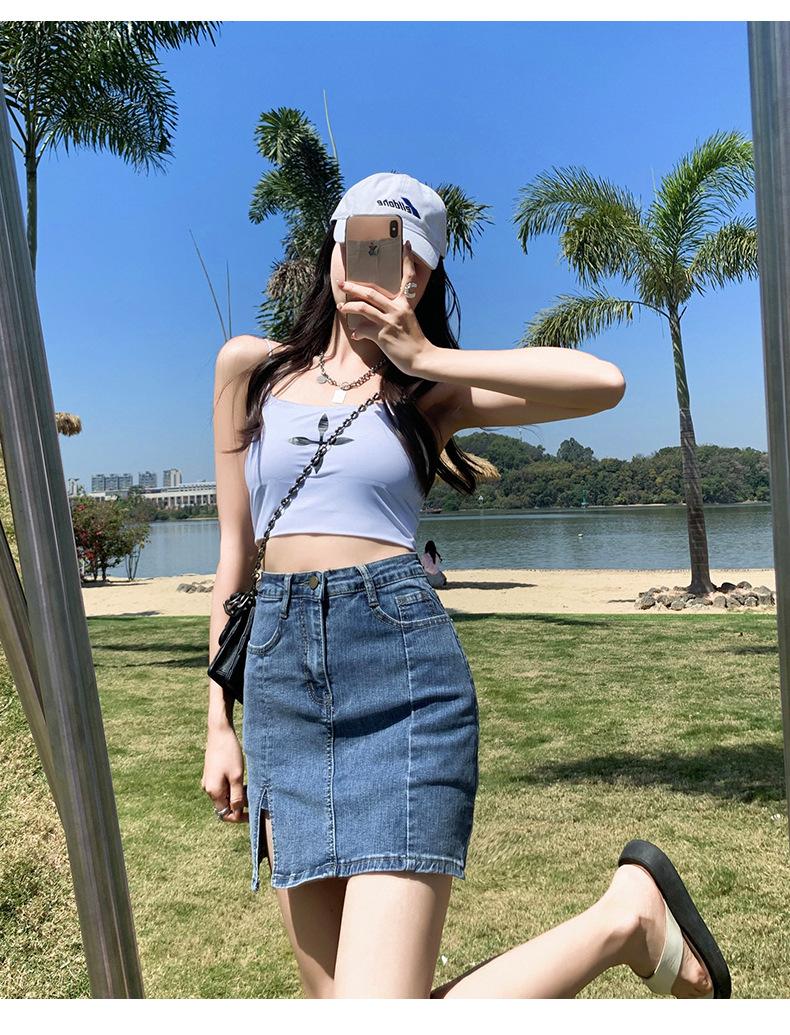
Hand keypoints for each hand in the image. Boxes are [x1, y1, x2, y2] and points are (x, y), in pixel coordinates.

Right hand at [202, 725, 247, 822]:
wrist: (220, 732)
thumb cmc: (229, 753)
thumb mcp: (237, 776)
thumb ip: (237, 796)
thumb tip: (236, 812)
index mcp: (213, 791)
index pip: (225, 814)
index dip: (238, 817)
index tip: (252, 813)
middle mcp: (208, 788)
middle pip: (224, 806)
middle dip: (238, 806)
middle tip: (253, 799)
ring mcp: (208, 781)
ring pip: (223, 796)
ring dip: (235, 796)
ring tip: (249, 788)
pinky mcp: (211, 774)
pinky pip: (221, 787)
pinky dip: (231, 788)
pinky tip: (241, 780)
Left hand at [337, 240, 433, 376]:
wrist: (422, 358)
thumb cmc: (414, 341)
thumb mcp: (408, 320)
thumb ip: (396, 311)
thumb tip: (377, 309)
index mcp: (405, 304)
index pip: (408, 277)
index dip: (407, 260)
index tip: (405, 245)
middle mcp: (398, 309)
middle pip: (371, 292)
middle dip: (354, 287)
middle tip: (342, 282)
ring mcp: (390, 322)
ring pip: (363, 307)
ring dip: (348, 307)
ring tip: (341, 307)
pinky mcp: (383, 336)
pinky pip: (363, 329)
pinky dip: (357, 331)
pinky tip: (356, 335)